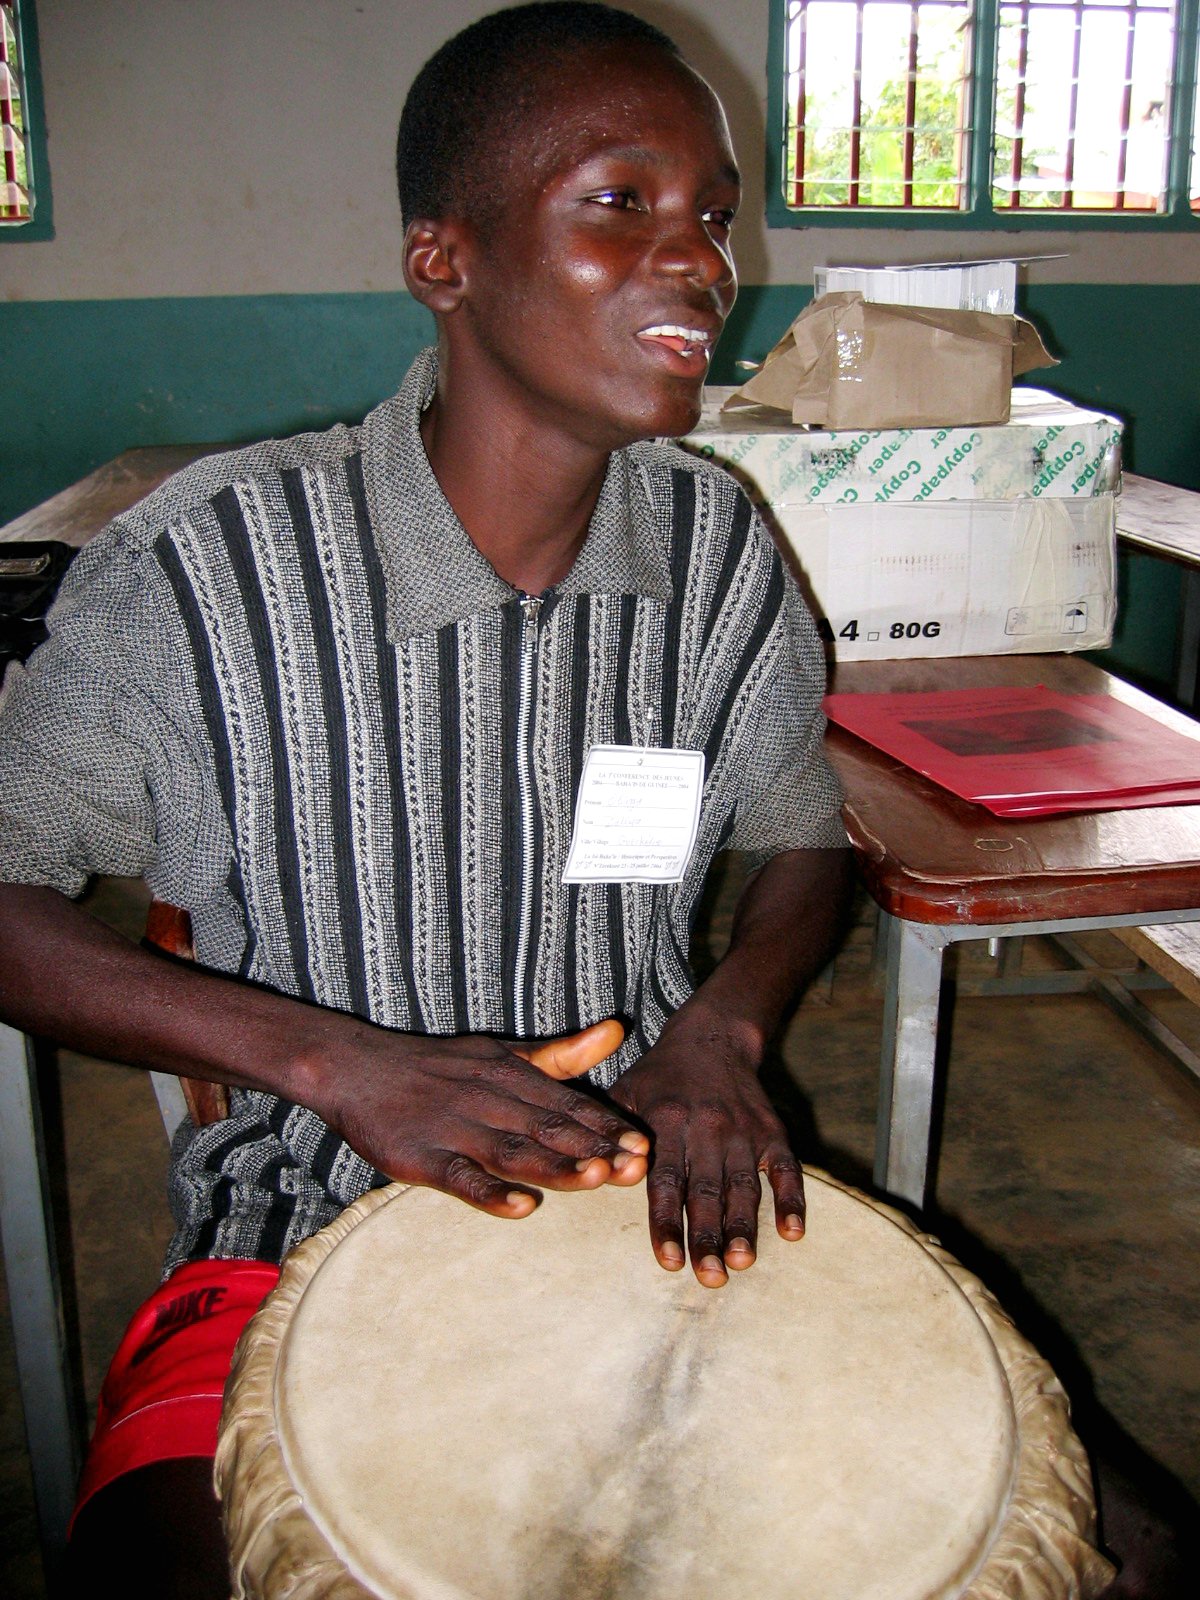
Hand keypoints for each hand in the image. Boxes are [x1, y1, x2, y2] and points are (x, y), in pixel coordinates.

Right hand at [307, 1014, 645, 1219]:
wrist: (354, 1067)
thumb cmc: (436, 1067)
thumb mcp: (501, 1053)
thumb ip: (561, 1055)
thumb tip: (618, 1033)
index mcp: (511, 1077)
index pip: (567, 1105)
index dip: (606, 1127)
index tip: (645, 1146)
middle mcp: (489, 1100)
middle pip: (549, 1128)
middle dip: (595, 1148)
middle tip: (638, 1168)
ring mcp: (455, 1129)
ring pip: (513, 1151)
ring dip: (555, 1166)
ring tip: (596, 1178)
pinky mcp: (421, 1157)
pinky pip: (461, 1177)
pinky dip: (491, 1193)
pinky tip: (522, 1206)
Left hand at [608, 1005, 803, 1288]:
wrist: (713, 1039)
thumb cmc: (659, 1077)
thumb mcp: (627, 1092)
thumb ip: (614, 1136)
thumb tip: (596, 1178)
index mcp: (668, 1120)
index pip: (666, 1180)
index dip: (667, 1221)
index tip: (669, 1262)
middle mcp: (708, 1126)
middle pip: (707, 1189)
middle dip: (708, 1236)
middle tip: (709, 1278)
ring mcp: (744, 1130)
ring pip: (745, 1185)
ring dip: (744, 1226)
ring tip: (742, 1262)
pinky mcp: (772, 1131)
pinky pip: (786, 1169)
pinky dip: (792, 1200)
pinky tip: (793, 1233)